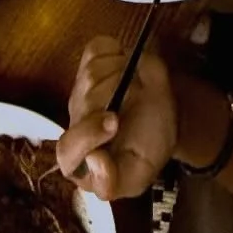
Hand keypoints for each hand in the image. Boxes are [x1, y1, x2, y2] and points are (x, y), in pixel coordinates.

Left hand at [58, 37, 176, 201]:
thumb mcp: (137, 177)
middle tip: (138, 97)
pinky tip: (126, 66)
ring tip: (137, 86)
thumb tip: (95, 161)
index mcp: (80, 158)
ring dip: (123, 76)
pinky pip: (97, 49)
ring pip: (92, 74)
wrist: (164, 116)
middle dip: (116, 97)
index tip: (114, 122)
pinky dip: (116, 52)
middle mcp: (76, 121)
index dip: (87, 135)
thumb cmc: (149, 149)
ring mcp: (80, 88)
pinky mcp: (90, 62)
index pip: (67, 151)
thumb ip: (112, 183)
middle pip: (84, 103)